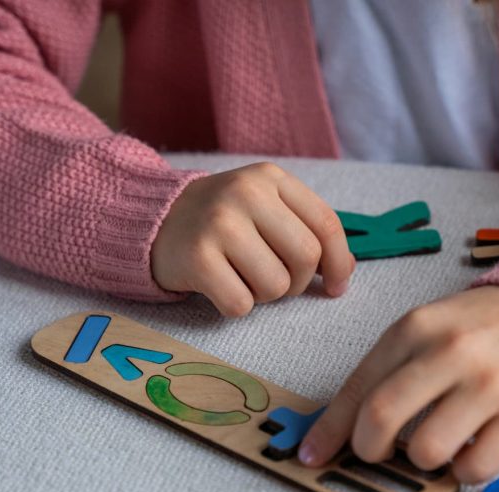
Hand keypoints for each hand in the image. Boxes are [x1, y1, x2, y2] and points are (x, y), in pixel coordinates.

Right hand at [152, 162, 355, 316]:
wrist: (154, 220)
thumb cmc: (222, 221)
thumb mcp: (264, 207)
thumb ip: (305, 230)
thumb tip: (343, 273)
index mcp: (270, 178)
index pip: (326, 225)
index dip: (338, 263)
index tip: (334, 286)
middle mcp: (245, 193)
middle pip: (305, 258)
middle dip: (297, 282)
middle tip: (275, 281)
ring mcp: (219, 224)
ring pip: (275, 286)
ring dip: (264, 295)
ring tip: (241, 277)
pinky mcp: (197, 257)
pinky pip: (240, 304)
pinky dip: (235, 305)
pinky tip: (219, 285)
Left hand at [298, 286, 498, 483]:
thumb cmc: (474, 329)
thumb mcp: (423, 331)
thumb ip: (384, 372)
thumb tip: (336, 430)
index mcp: (414, 328)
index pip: (358, 388)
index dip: (328, 430)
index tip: (312, 457)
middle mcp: (449, 352)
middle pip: (382, 418)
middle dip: (366, 449)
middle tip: (374, 453)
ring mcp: (488, 383)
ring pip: (426, 450)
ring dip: (419, 460)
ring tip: (431, 444)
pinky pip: (475, 468)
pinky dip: (461, 472)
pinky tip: (466, 452)